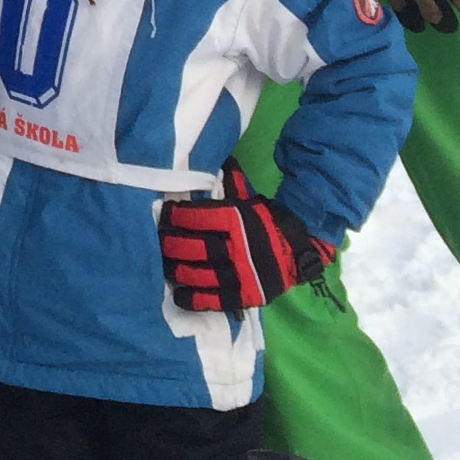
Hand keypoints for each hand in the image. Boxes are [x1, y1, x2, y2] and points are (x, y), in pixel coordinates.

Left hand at [158, 164, 330, 312]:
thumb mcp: (249, 200)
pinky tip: (178, 294)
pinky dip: (193, 299)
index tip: (163, 215)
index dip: (173, 216)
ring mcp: (240, 275)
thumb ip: (231, 184)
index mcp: (235, 220)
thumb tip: (221, 159)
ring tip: (164, 265)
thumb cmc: (267, 221)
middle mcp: (236, 247)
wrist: (301, 248)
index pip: (192, 217)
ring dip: (176, 270)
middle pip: (191, 247)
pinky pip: (214, 300)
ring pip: (197, 274)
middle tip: (158, 242)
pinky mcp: (245, 296)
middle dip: (169, 244)